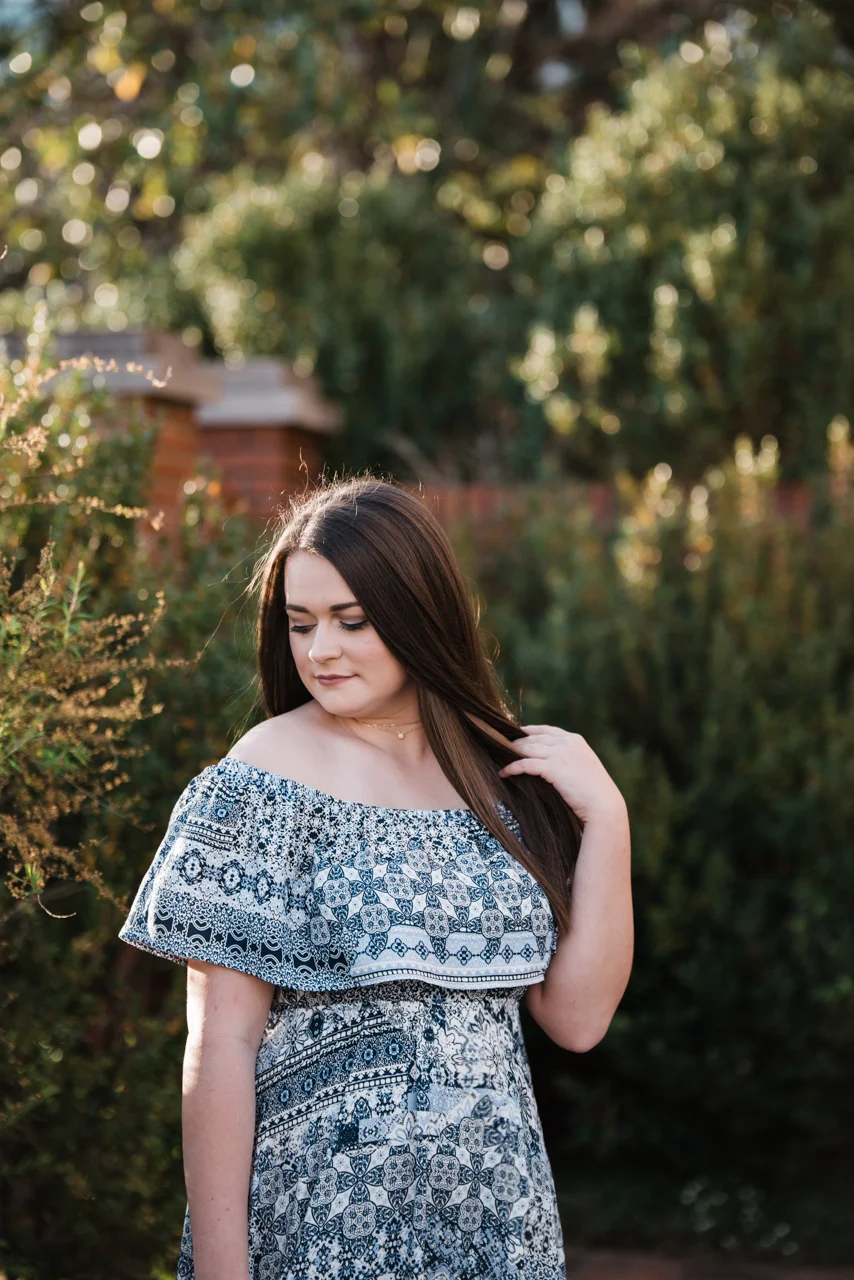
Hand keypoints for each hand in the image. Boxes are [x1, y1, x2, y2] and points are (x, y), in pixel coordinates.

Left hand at [497, 724, 625, 826]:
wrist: (604, 805)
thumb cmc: (595, 792)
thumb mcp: (584, 767)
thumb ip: (569, 759)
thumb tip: (549, 763)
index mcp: (575, 740)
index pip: (546, 730)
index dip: (528, 731)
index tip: (515, 735)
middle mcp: (567, 743)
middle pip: (533, 738)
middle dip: (515, 742)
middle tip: (500, 748)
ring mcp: (560, 754)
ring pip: (527, 748)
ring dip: (511, 753)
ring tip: (499, 758)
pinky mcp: (553, 768)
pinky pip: (525, 764)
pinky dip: (512, 767)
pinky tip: (503, 773)